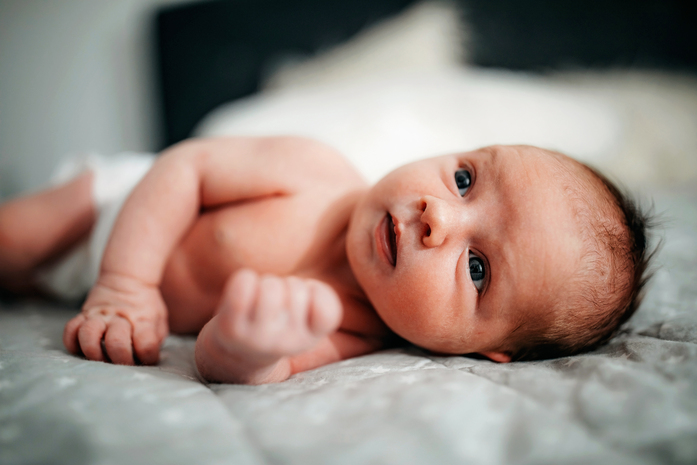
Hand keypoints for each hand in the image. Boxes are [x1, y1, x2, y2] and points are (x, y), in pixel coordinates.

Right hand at [63, 273, 168, 364]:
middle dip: (120, 359)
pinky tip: (82, 349)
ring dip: (93, 352)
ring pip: (89, 335)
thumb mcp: (158, 319)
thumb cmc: (145, 306)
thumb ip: (155, 338)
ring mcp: (99, 316)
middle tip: (123, 363)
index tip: (148, 358)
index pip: (145, 344)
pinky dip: (72, 343)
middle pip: (116, 342)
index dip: (148, 357)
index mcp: (143, 320)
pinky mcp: (83, 315)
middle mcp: (120, 318)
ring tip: (101, 357)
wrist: (127, 280)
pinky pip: (70, 330)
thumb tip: (148, 358)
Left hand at [212, 269, 342, 364]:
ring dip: (264, 283)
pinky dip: (243, 279)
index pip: (328, 312)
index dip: (316, 291)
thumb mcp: (308, 321)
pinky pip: (244, 284)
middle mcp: (286, 343)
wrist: (237, 355)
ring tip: (258, 299)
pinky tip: (242, 294)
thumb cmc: (280, 324)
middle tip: (274, 301)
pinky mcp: (231, 328)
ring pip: (270, 285)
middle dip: (284, 285)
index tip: (304, 297)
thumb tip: (312, 286)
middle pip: (296, 287)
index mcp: (309, 339)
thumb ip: (322, 302)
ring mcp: (258, 338)